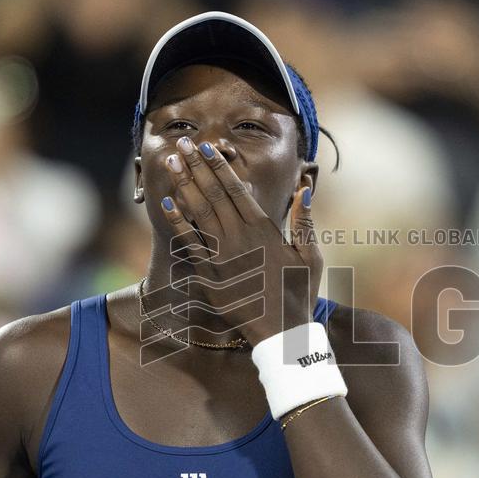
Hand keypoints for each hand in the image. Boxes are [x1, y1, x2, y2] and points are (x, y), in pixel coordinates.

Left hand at [158, 136, 321, 344]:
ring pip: (198, 212)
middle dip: (196, 166)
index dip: (219, 166)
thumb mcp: (311, 256)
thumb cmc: (299, 295)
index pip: (236, 189)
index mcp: (264, 229)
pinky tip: (167, 203)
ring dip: (184, 184)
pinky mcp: (209, 276)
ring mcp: (222, 256)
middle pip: (213, 193)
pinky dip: (177, 222)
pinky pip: (189, 244)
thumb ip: (305, 221)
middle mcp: (240, 238)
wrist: (283, 334)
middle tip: (183, 143)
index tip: (206, 148)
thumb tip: (304, 188)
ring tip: (172, 161)